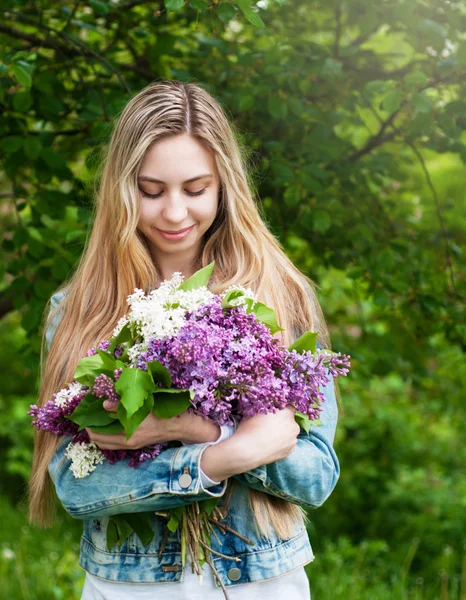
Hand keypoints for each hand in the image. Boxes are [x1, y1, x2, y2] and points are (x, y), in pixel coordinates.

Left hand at [85, 399, 220, 449]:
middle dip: (92, 430)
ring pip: (107, 444)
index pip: (97, 435)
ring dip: (100, 434)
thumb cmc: (162, 413)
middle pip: (99, 442)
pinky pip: (115, 444)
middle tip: (90, 416)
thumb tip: (104, 404)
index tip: (86, 412)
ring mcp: (132, 445)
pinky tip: (112, 423)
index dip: (89, 424)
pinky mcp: (136, 444)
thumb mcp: (142, 406)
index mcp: (126, 435)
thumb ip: (121, 406)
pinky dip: (109, 436)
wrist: (179, 426)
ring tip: (99, 420)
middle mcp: (127, 443)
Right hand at [200, 406, 299, 481]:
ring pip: (289, 432)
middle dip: (282, 420)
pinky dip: (281, 442)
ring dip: (282, 431)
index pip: (289, 406)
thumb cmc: (249, 428)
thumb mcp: (256, 410)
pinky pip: (287, 443)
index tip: (273, 411)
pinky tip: (270, 443)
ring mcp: (293, 440)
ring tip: (268, 435)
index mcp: (287, 413)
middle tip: (268, 423)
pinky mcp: (289, 452)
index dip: (280, 407)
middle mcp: (294, 426)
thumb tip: (269, 398)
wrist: (247, 452)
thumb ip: (267, 404)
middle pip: (290, 419)